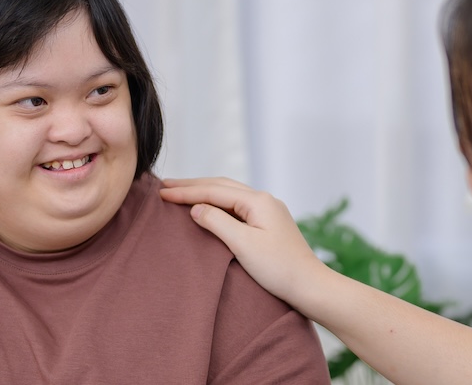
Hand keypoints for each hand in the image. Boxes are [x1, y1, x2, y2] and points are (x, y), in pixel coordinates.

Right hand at [159, 177, 330, 305]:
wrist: (310, 286)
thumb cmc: (279, 268)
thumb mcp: (243, 244)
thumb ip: (217, 222)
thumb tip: (196, 209)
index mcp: (258, 201)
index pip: (213, 191)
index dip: (186, 192)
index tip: (162, 193)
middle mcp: (264, 200)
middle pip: (221, 186)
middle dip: (192, 185)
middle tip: (165, 186)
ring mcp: (268, 211)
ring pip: (229, 194)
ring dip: (204, 192)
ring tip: (181, 192)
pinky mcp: (269, 223)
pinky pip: (236, 205)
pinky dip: (217, 203)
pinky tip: (209, 207)